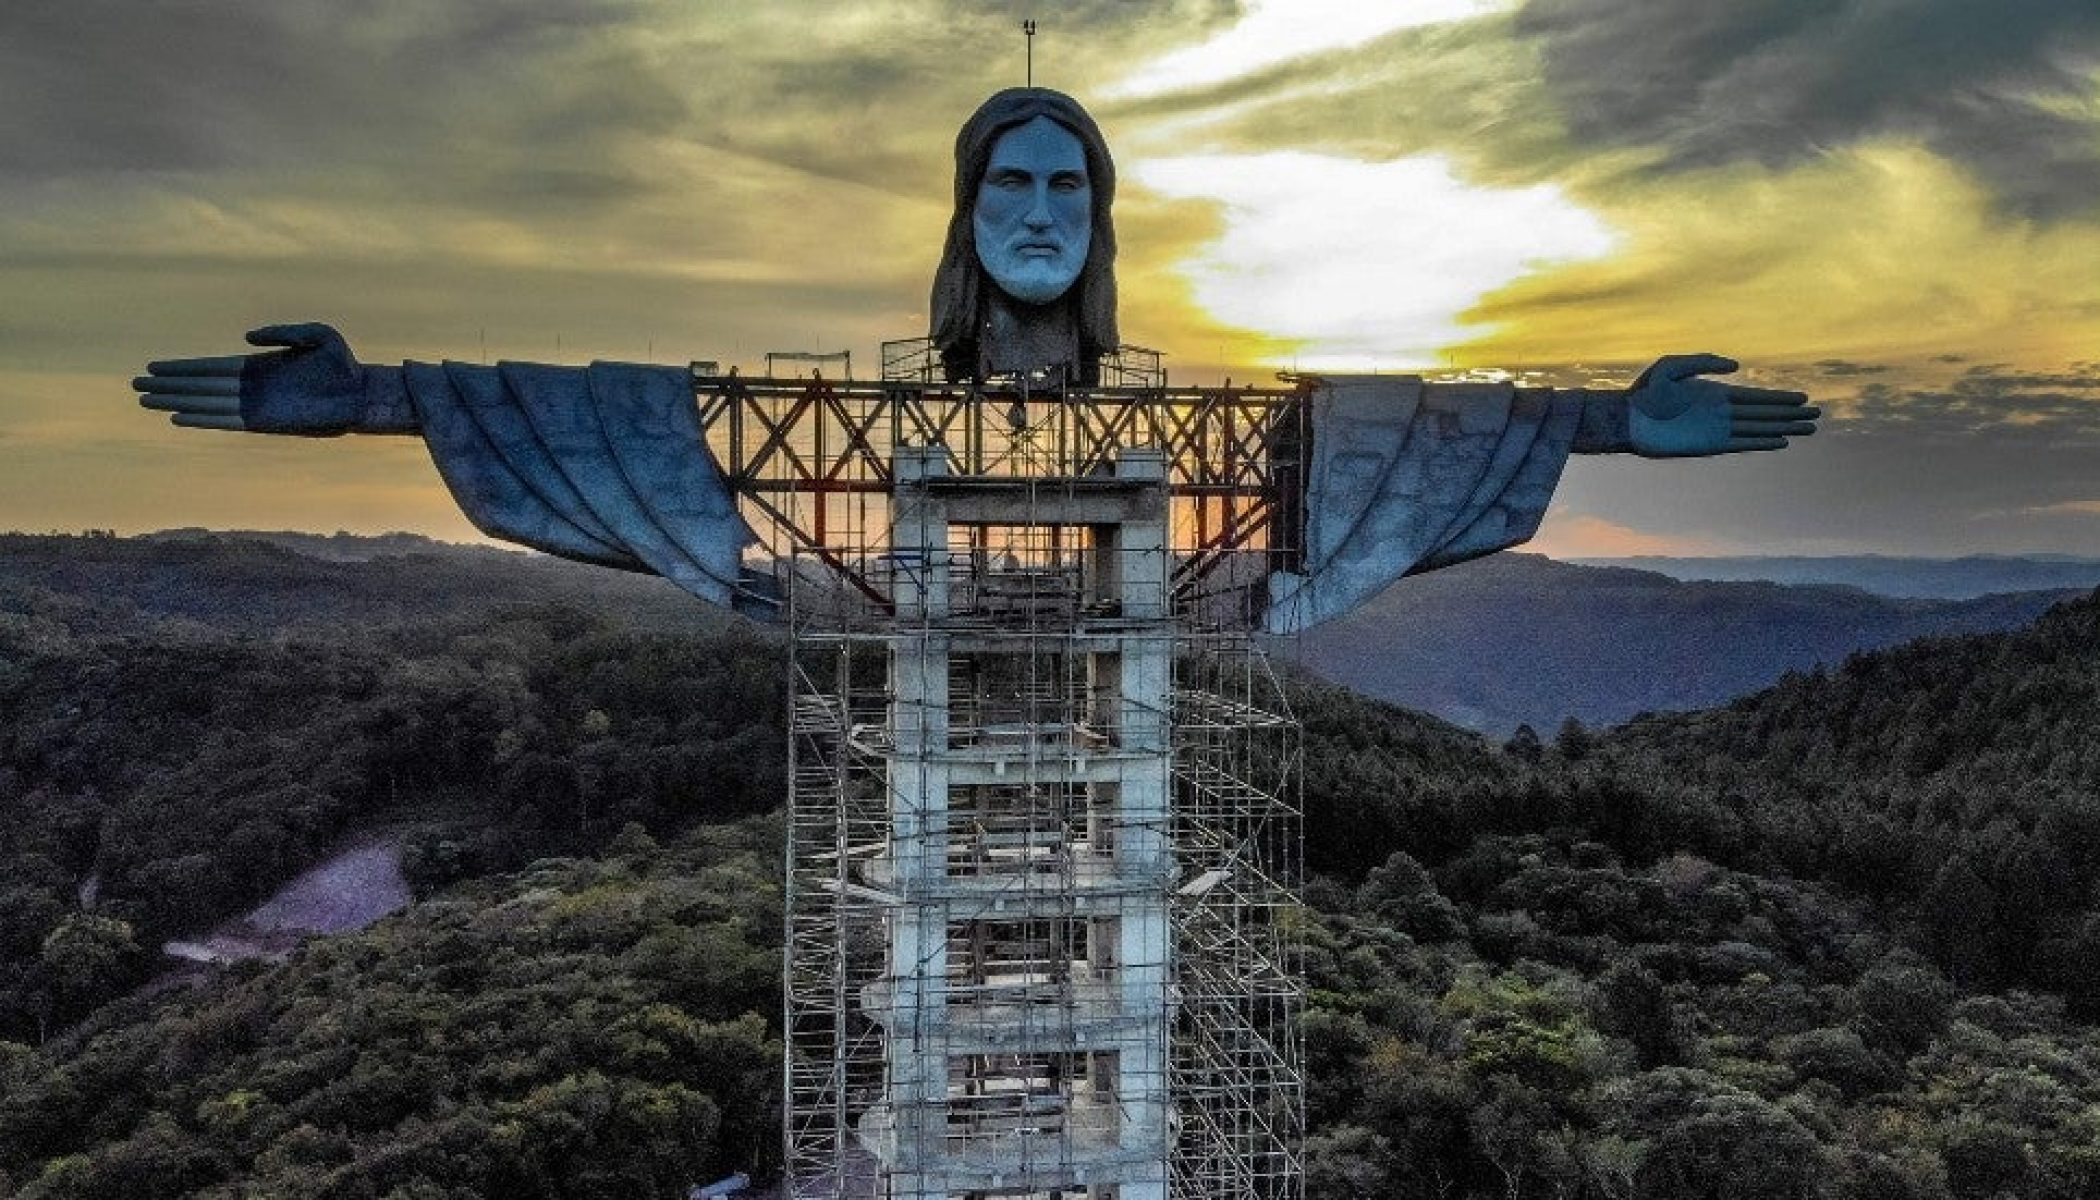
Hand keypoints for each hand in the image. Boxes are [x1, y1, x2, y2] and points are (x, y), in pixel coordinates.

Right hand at [135, 323, 364, 433]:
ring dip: (176, 402)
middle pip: (200, 385)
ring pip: (206, 403)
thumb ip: (280, 332)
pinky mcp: (266, 422)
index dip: (182, 367)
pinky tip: (178, 417)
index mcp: (258, 365)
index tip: (154, 366)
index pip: (211, 367)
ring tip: (146, 400)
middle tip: (136, 384)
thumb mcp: (316, 335)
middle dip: (169, 384)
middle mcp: (251, 386)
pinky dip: (202, 419)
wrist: (363, 393)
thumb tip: (245, 339)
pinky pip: (226, 421)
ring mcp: (256, 404)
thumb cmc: (343, 364)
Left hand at [1626, 353, 1818, 457]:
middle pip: (1764, 413)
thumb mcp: (1673, 366)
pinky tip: (1781, 442)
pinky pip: (1742, 444)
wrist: (1626, 419)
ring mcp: (1716, 430)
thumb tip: (1738, 367)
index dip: (1781, 398)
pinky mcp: (1708, 446)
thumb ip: (1705, 362)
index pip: (1756, 397)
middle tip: (1817, 415)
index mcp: (1715, 393)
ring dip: (1783, 429)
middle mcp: (1721, 412)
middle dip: (1790, 414)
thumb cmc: (1644, 391)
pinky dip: (1762, 443)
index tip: (1803, 398)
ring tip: (1809, 429)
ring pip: (1759, 429)